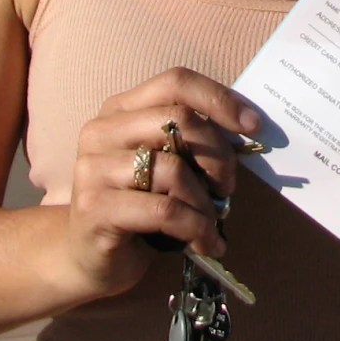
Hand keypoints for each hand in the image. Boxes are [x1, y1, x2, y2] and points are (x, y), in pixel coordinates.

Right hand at [66, 67, 260, 298]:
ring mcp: (93, 169)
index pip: (176, 81)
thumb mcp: (164, 165)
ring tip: (212, 222)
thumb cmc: (137, 208)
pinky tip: (204, 243)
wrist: (86, 258)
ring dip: (206, 202)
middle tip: (227, 188)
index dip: (219, 99)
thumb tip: (247, 129)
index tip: (253, 125)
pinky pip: (165, 210)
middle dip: (218, 156)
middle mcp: (101, 131)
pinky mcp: (95, 208)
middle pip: (178, 121)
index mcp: (120, 110)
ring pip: (174, 169)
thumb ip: (190, 142)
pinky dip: (196, 227)